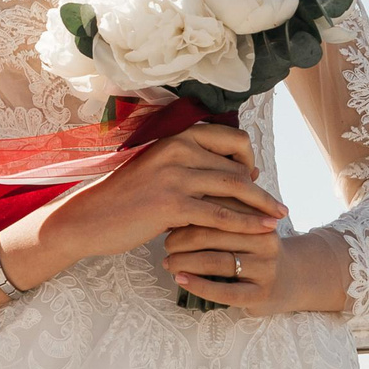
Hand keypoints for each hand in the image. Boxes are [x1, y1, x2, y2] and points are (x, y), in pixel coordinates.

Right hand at [37, 123, 286, 266]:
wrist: (89, 219)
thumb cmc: (125, 198)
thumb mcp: (157, 169)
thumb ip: (188, 165)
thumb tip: (224, 173)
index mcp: (176, 137)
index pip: (230, 137)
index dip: (248, 158)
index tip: (254, 178)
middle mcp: (178, 149)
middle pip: (237, 163)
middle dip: (261, 187)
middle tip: (277, 206)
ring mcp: (175, 176)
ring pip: (234, 187)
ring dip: (262, 205)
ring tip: (279, 219)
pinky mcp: (172, 204)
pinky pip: (220, 214)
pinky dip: (246, 223)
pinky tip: (261, 231)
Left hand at [161, 219, 284, 310]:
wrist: (296, 278)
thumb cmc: (259, 248)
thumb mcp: (250, 223)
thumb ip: (226, 208)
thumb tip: (184, 193)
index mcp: (258, 217)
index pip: (218, 208)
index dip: (190, 212)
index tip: (169, 218)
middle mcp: (264, 241)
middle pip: (213, 234)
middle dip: (182, 239)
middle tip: (165, 244)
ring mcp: (265, 268)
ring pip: (216, 261)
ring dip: (185, 262)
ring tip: (168, 263)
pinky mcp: (261, 295)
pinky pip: (224, 291)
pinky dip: (198, 285)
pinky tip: (181, 280)